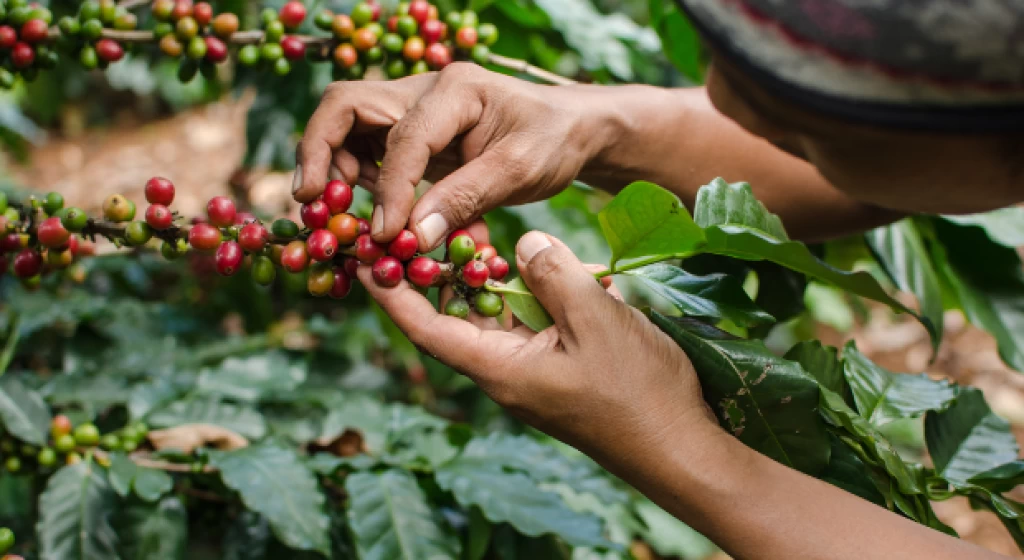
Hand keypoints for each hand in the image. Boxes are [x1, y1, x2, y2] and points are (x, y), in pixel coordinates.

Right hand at [295, 63, 617, 251]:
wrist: (571, 129)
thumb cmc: (553, 142)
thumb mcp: (520, 171)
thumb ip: (465, 199)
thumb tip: (412, 237)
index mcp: (455, 90)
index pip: (403, 136)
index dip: (389, 189)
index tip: (386, 235)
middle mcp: (424, 91)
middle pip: (345, 107)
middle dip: (320, 152)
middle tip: (312, 203)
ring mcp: (414, 109)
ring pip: (348, 127)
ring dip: (335, 168)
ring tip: (339, 213)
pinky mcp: (413, 133)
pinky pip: (369, 150)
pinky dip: (360, 180)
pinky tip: (375, 212)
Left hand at [357, 230, 716, 466]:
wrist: (680, 445)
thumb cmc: (637, 392)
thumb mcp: (595, 321)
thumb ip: (553, 275)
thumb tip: (523, 243)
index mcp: (499, 369)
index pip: (427, 328)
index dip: (392, 294)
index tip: (366, 257)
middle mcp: (506, 372)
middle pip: (456, 317)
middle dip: (441, 273)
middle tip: (429, 225)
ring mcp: (533, 372)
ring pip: (496, 317)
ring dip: (490, 279)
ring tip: (479, 234)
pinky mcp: (559, 369)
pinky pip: (531, 325)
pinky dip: (530, 294)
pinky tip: (545, 267)